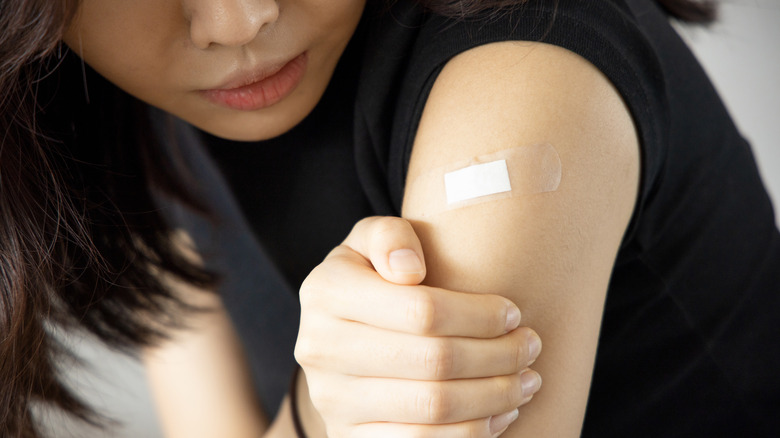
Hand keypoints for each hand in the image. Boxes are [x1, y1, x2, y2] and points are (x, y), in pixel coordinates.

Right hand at [295, 216, 542, 437]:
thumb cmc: (372, 277)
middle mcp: (320, 349)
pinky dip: (472, 432)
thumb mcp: (370, 240)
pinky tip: (499, 412)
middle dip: (499, 356)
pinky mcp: (350, 437)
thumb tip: (410, 270)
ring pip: (433, 408)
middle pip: (434, 362)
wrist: (338, 331)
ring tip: (526, 380)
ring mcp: (332, 400)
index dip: (480, 315)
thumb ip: (388, 236)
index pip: (423, 311)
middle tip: (531, 346)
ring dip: (494, 396)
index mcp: (326, 292)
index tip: (513, 312)